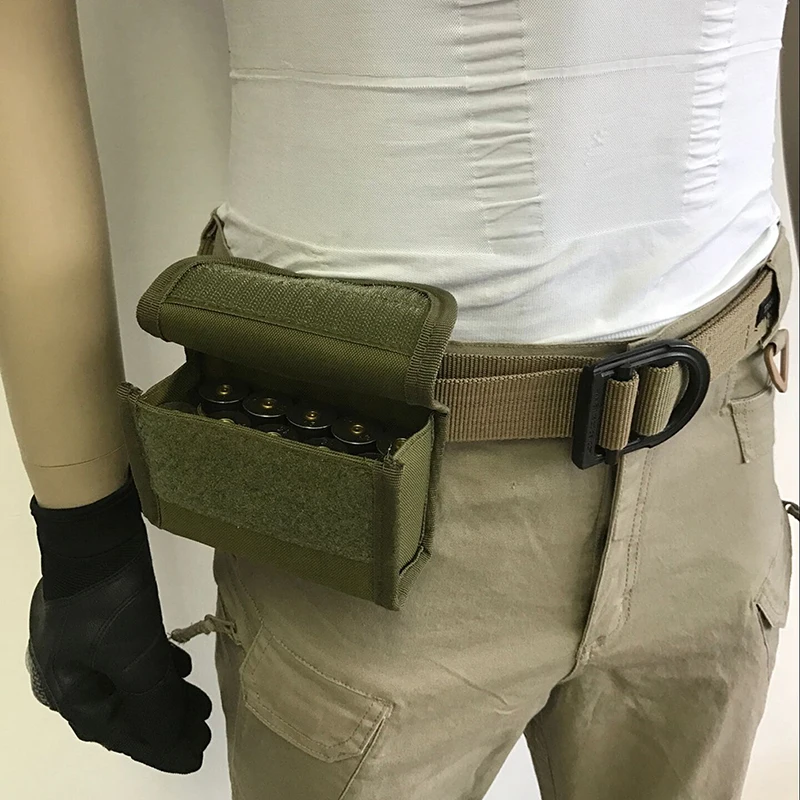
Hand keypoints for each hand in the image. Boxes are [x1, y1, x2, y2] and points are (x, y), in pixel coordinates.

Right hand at [26, 471, 211, 773]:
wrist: (94, 536)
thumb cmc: (110, 602)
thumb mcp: (135, 658)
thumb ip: (155, 704)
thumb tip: (173, 742)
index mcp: (71, 692)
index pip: (121, 734)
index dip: (160, 749)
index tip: (194, 757)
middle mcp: (73, 675)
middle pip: (125, 713)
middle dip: (165, 725)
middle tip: (203, 732)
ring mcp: (86, 646)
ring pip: (131, 685)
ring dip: (165, 697)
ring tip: (200, 705)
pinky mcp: (103, 620)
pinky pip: (132, 659)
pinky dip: (157, 669)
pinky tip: (180, 668)